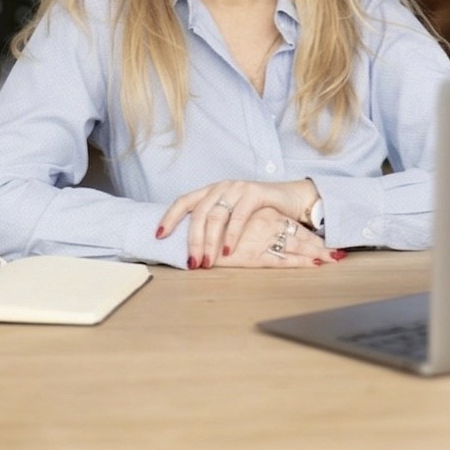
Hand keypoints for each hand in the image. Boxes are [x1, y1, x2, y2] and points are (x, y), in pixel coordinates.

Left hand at [156, 178, 323, 267]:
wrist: (290, 199)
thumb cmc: (258, 212)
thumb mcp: (231, 215)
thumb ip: (214, 224)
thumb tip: (191, 249)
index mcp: (211, 191)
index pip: (184, 201)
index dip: (169, 217)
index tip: (159, 236)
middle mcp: (221, 187)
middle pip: (198, 213)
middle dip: (192, 240)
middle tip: (192, 262)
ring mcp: (237, 188)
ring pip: (215, 215)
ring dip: (209, 242)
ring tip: (208, 261)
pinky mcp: (254, 193)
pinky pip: (238, 216)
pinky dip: (231, 235)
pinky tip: (229, 251)